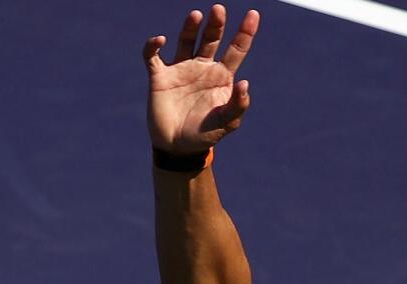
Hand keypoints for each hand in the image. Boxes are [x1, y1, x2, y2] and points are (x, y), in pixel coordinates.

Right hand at [142, 6, 259, 153]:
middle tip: (219, 9)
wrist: (178, 148)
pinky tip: (159, 40)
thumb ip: (237, 105)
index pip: (236, 50)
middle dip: (216, 24)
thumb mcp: (227, 123)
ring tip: (197, 15)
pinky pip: (153, 57)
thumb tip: (244, 82)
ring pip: (186, 40)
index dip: (245, 32)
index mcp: (222, 77)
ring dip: (190, 27)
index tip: (253, 14)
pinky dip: (153, 46)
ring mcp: (181, 70)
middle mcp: (202, 68)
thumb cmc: (205, 134)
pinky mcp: (160, 77)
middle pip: (211, 39)